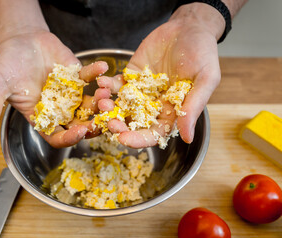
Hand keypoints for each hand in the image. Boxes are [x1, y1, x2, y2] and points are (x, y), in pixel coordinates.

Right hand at [0, 30, 108, 146]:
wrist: (18, 39)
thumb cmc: (6, 64)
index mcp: (41, 116)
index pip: (57, 135)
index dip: (69, 137)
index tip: (80, 132)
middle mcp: (59, 109)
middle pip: (79, 124)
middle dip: (93, 124)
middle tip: (104, 119)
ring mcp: (71, 93)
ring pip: (89, 104)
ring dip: (99, 100)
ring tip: (104, 92)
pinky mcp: (78, 76)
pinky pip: (90, 77)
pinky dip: (97, 72)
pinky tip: (103, 66)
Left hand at [97, 3, 223, 147]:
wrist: (189, 27)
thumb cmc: (203, 53)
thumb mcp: (205, 79)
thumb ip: (194, 107)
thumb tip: (187, 138)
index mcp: (172, 111)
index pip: (154, 133)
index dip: (139, 139)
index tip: (123, 140)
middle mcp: (154, 105)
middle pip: (134, 123)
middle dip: (120, 125)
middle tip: (109, 122)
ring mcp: (141, 91)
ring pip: (122, 106)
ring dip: (110, 107)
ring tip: (102, 101)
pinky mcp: (131, 75)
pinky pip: (117, 85)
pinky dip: (108, 85)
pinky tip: (102, 83)